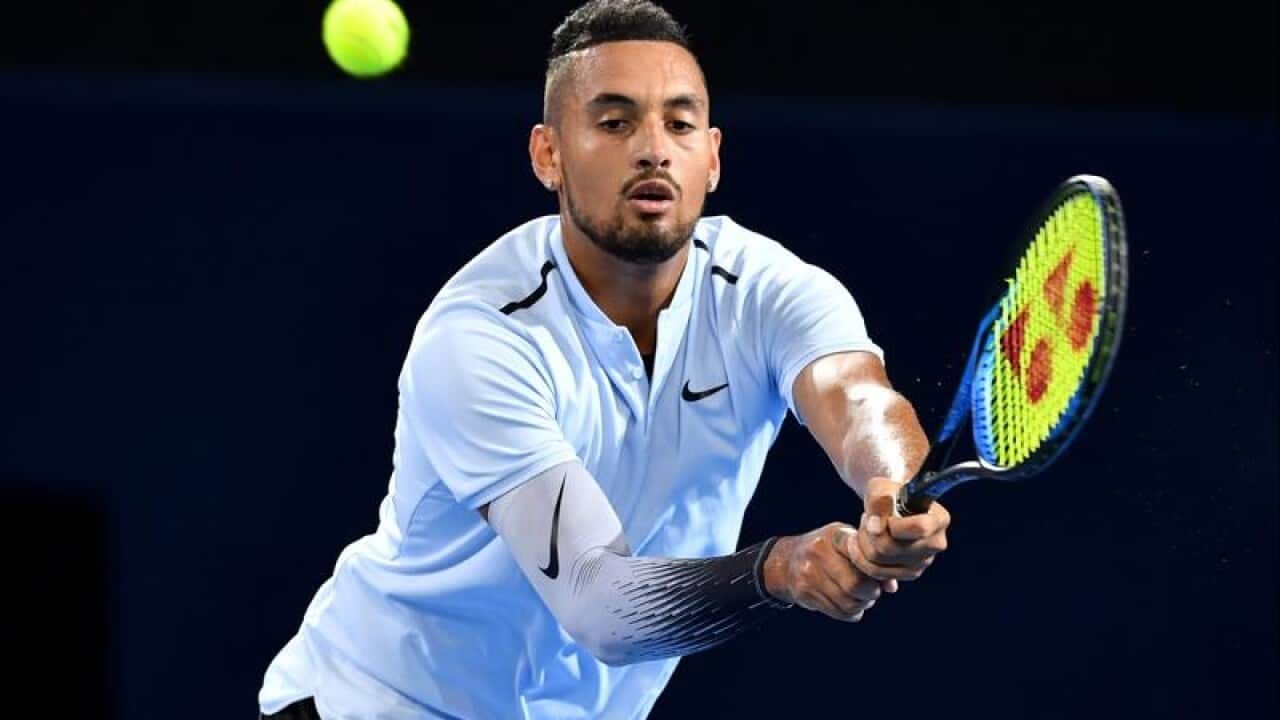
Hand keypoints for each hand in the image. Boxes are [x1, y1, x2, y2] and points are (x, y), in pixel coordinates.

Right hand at [762, 523, 894, 622]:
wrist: (786, 561)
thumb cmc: (826, 551)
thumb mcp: (845, 543)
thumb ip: (870, 559)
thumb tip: (892, 586)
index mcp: (834, 536)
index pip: (863, 556)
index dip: (876, 570)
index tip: (879, 575)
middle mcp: (819, 553)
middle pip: (856, 584)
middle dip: (870, 593)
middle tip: (872, 592)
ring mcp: (809, 574)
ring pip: (848, 602)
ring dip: (861, 605)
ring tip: (861, 598)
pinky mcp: (805, 593)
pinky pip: (838, 612)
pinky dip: (850, 613)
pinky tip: (850, 605)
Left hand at [850, 477, 950, 581]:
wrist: (892, 507)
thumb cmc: (889, 495)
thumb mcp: (880, 488)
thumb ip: (877, 502)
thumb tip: (875, 528)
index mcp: (938, 519)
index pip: (918, 528)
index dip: (893, 524)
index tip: (885, 515)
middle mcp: (936, 543)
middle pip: (890, 548)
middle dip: (868, 533)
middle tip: (866, 519)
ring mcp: (924, 561)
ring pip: (879, 563)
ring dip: (863, 544)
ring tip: (865, 529)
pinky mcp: (911, 573)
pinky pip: (877, 573)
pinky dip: (863, 558)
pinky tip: (863, 542)